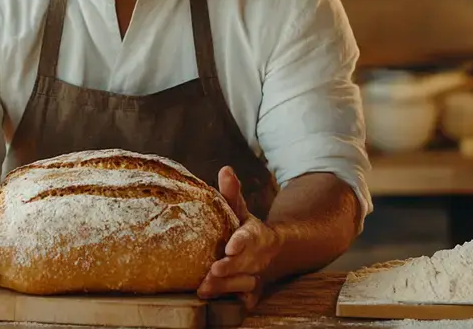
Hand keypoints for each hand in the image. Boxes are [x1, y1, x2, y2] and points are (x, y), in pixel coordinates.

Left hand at [197, 166, 281, 309]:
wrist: (268, 250)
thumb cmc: (243, 227)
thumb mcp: (238, 209)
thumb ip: (231, 193)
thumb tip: (225, 170)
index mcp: (255, 234)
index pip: (248, 237)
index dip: (240, 242)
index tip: (230, 247)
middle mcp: (258, 257)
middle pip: (245, 263)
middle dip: (229, 269)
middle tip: (212, 271)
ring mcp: (256, 275)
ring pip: (244, 283)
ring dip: (226, 287)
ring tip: (204, 289)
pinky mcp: (252, 292)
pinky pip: (245, 299)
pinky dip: (233, 301)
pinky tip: (215, 303)